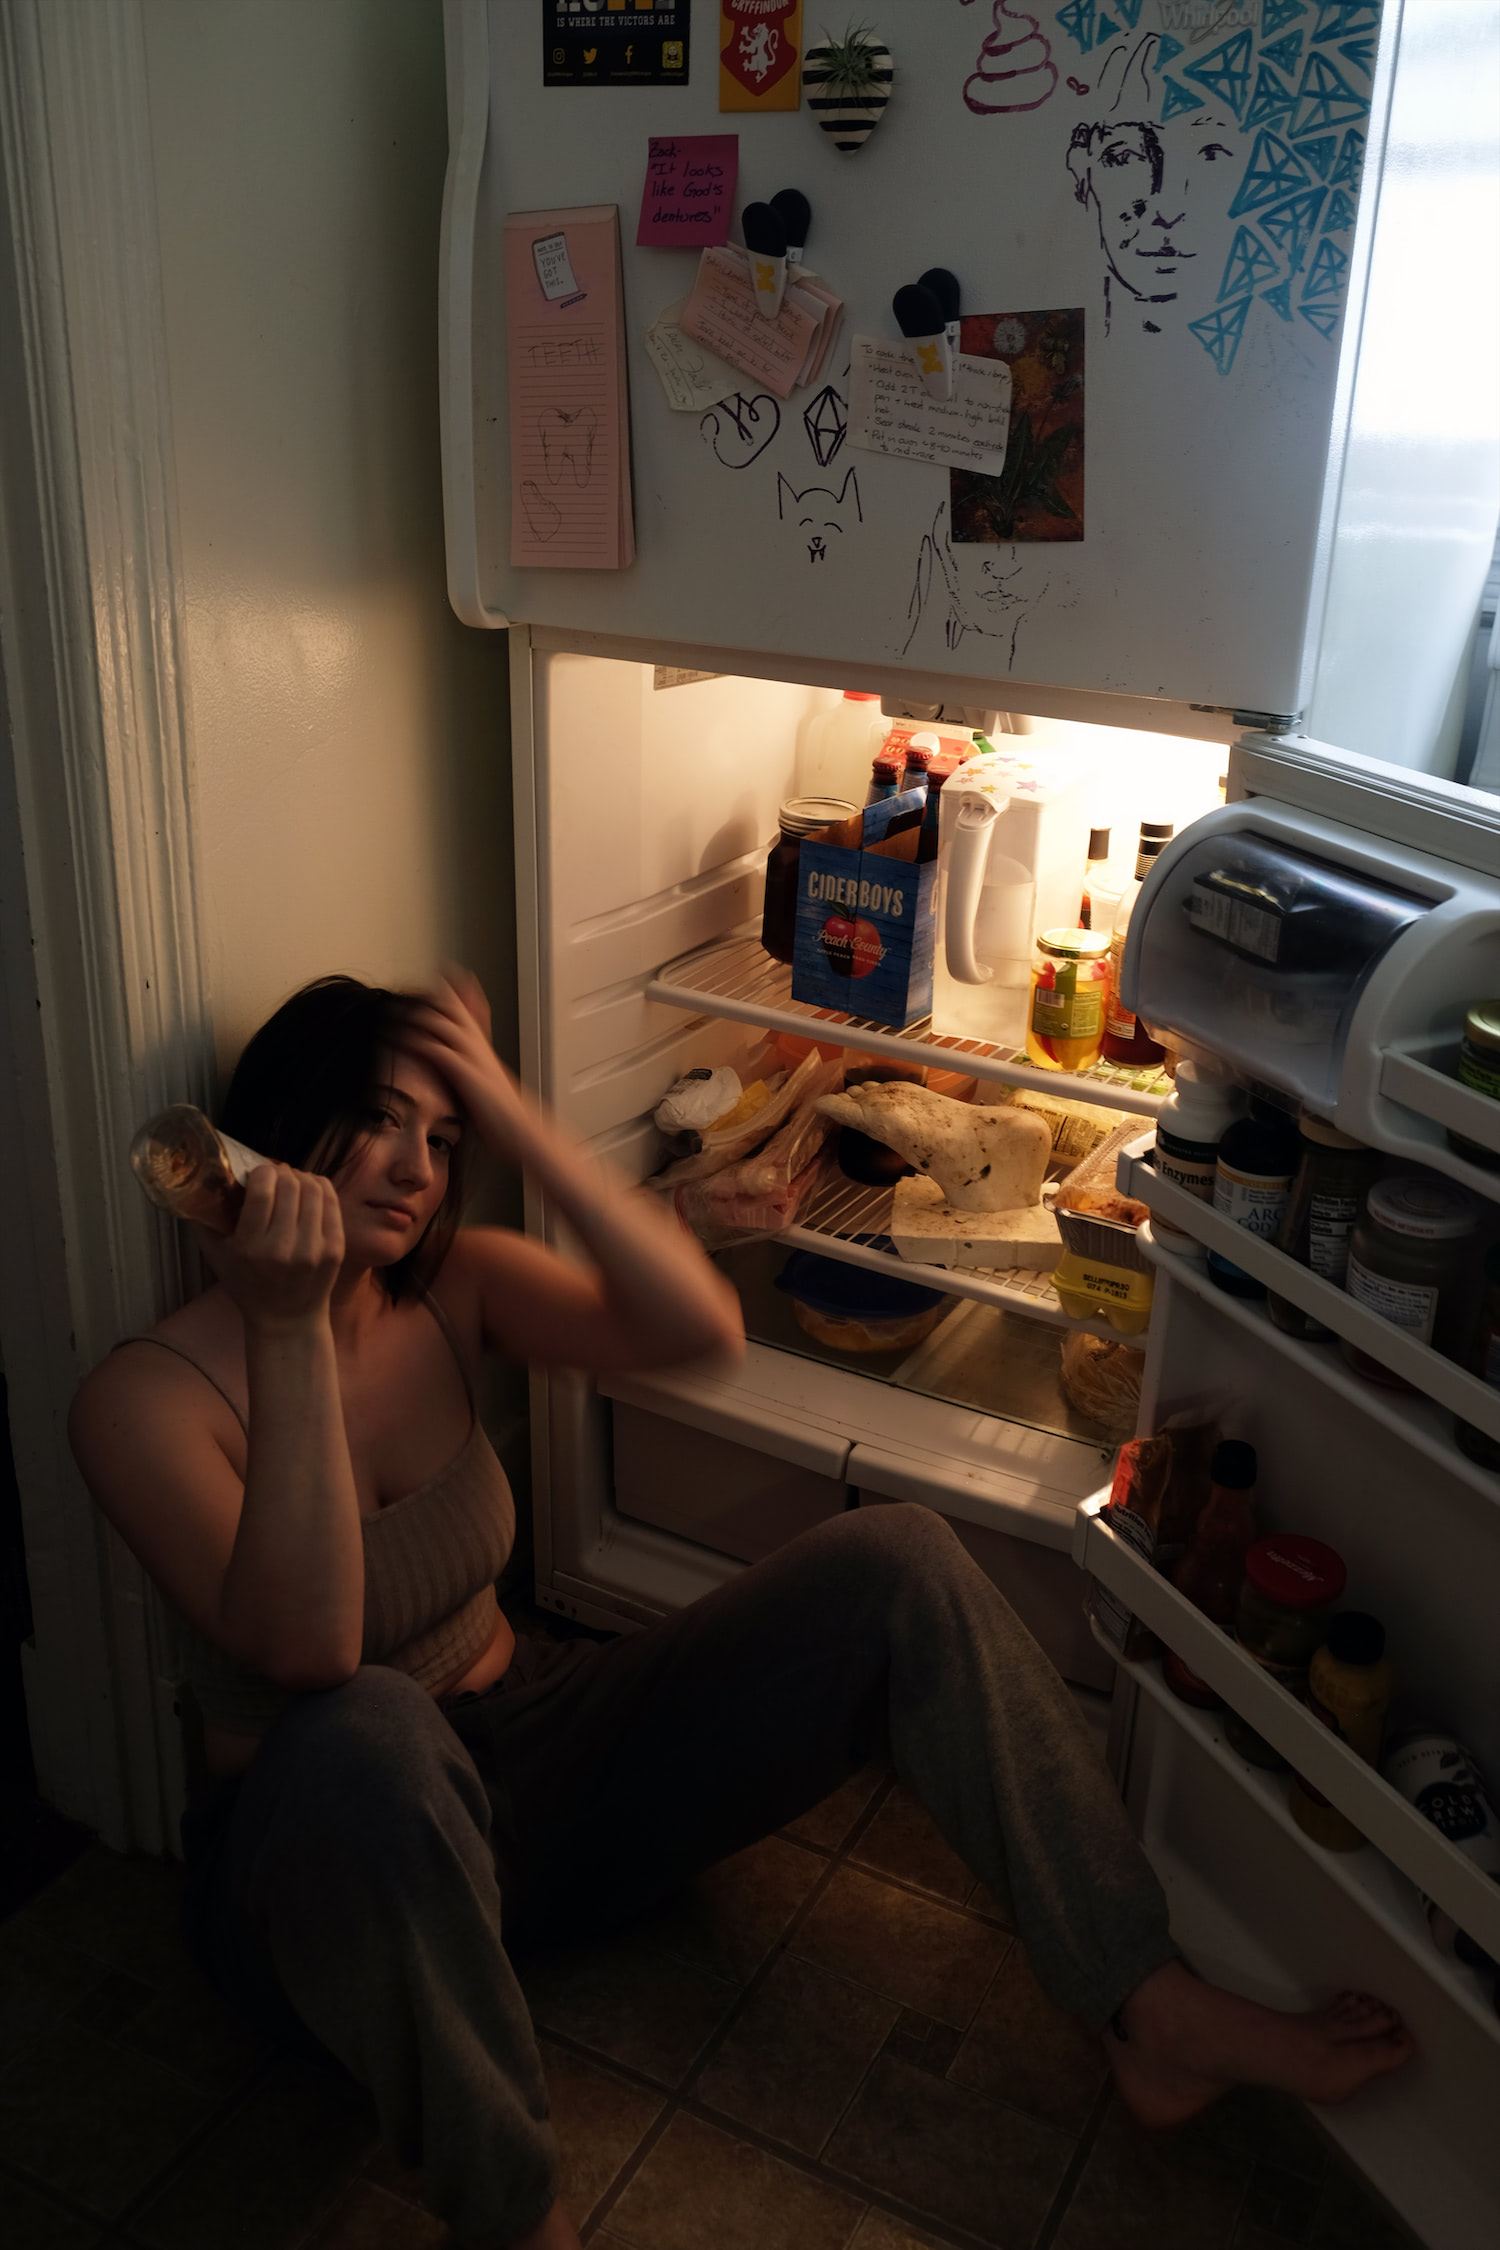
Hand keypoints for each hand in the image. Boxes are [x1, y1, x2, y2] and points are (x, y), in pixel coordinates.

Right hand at [194, 1164, 343, 1332]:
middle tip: (275, 1174)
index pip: (263, 1190)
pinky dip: (319, 1188)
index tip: (257, 1172)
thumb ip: (203, 1220)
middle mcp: (284, 1247)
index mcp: (252, 1247)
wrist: (286, 1318)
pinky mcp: (336, 1248)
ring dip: (301, 1177)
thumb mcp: (216, 1257)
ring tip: (291, 1180)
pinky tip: (309, 1190)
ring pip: (314, 1188)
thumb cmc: (247, 1285)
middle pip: (290, 1185)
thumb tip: (197, 1181)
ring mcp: (314, 1248)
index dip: (261, 1171)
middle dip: (281, 1172)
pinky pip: (332, 1202)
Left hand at [402, 967, 531, 1160]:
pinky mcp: (463, 1072)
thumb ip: (470, 1074)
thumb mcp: (486, 1086)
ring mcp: (470, 1057)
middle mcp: (476, 1046)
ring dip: (412, 1014)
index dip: (447, 992)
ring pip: (439, 1022)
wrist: (522, 1131)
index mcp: (481, 1048)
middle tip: (403, 985)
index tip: (435, 978)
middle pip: (449, 1006)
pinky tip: (394, 1037)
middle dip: (425, 994)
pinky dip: (412, 1040)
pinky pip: (433, 1048)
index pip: (463, 1009)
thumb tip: (461, 1075)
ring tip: (389, 1008)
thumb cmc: (503, 1116)